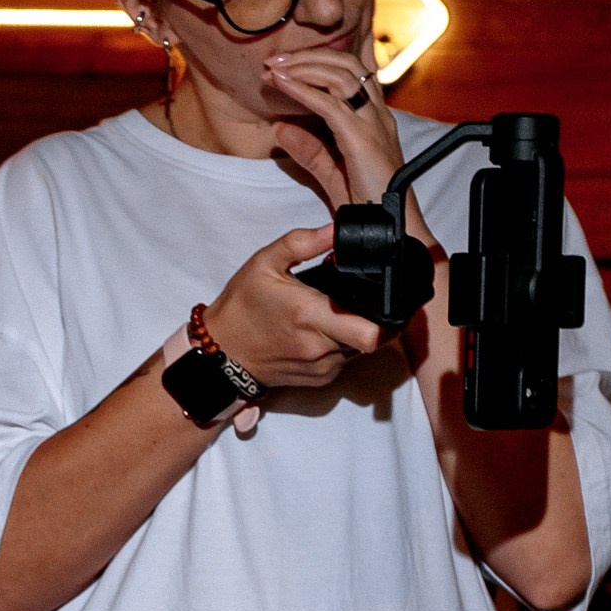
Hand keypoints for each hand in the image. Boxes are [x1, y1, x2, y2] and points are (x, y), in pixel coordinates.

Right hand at [204, 225, 383, 389]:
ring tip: (335, 313)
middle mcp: (319, 347)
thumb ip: (303, 242)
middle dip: (375, 319)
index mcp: (310, 315)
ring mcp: (320, 368)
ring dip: (356, 331)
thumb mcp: (264, 263)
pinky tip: (322, 331)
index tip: (389, 301)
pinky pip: (345, 360)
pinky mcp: (319, 380)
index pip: (371, 333)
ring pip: (360, 349)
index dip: (390, 319)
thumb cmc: (240, 309)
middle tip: (363, 300)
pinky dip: (342, 345)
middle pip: (373, 339)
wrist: (219, 355)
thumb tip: (336, 230)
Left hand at [266, 50, 440, 262]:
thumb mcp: (332, 172)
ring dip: (303, 67)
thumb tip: (280, 129)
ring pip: (339, 76)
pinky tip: (283, 84)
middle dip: (308, 56)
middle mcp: (378, 114)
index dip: (319, 62)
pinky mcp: (362, 140)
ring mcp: (373, 125)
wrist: (390, 229)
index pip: (351, 73)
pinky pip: (330, 105)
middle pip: (346, 65)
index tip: (286, 64)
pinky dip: (303, 90)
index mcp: (374, 119)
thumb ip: (309, 150)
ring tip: (274, 66)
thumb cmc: (367, 205)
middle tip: (274, 59)